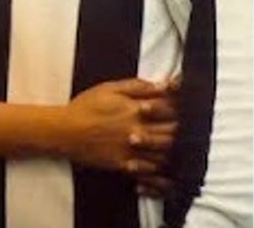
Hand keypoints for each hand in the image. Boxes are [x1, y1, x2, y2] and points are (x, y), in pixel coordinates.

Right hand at [61, 78, 178, 176]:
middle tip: (189, 127)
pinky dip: (159, 168)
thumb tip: (162, 84)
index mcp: (135, 109)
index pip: (168, 109)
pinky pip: (147, 169)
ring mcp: (130, 149)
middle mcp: (136, 130)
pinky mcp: (122, 164)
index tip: (188, 105)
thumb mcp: (111, 88)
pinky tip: (163, 164)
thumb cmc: (86, 106)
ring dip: (174, 149)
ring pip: (163, 153)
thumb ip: (138, 86)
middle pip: (170, 132)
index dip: (181, 107)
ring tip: (181, 145)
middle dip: (182, 129)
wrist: (64, 131)